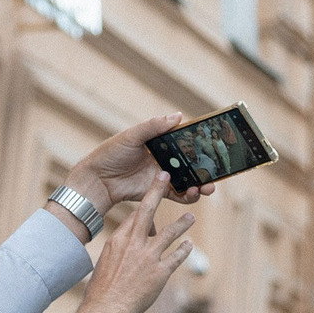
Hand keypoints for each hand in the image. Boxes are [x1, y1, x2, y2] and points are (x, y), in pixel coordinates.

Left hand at [67, 113, 220, 217]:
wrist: (95, 180)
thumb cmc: (109, 154)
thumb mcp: (131, 136)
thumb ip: (153, 127)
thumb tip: (178, 116)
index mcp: (160, 143)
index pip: (185, 141)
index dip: (200, 143)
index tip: (216, 144)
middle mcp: (165, 159)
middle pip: (192, 163)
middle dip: (207, 167)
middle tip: (218, 171)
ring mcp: (163, 177)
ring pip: (189, 180)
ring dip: (201, 184)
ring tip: (206, 186)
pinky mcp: (158, 192)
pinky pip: (178, 195)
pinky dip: (188, 196)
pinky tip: (193, 193)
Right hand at [67, 191, 197, 312]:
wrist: (105, 310)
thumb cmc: (101, 290)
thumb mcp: (106, 263)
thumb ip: (120, 250)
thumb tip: (127, 245)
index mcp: (118, 241)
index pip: (134, 216)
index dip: (145, 202)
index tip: (152, 190)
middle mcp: (133, 244)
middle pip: (148, 211)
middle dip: (158, 192)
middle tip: (167, 178)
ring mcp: (148, 258)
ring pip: (170, 233)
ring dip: (182, 224)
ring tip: (190, 217)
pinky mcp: (160, 273)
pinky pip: (177, 256)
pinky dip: (184, 250)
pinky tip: (188, 245)